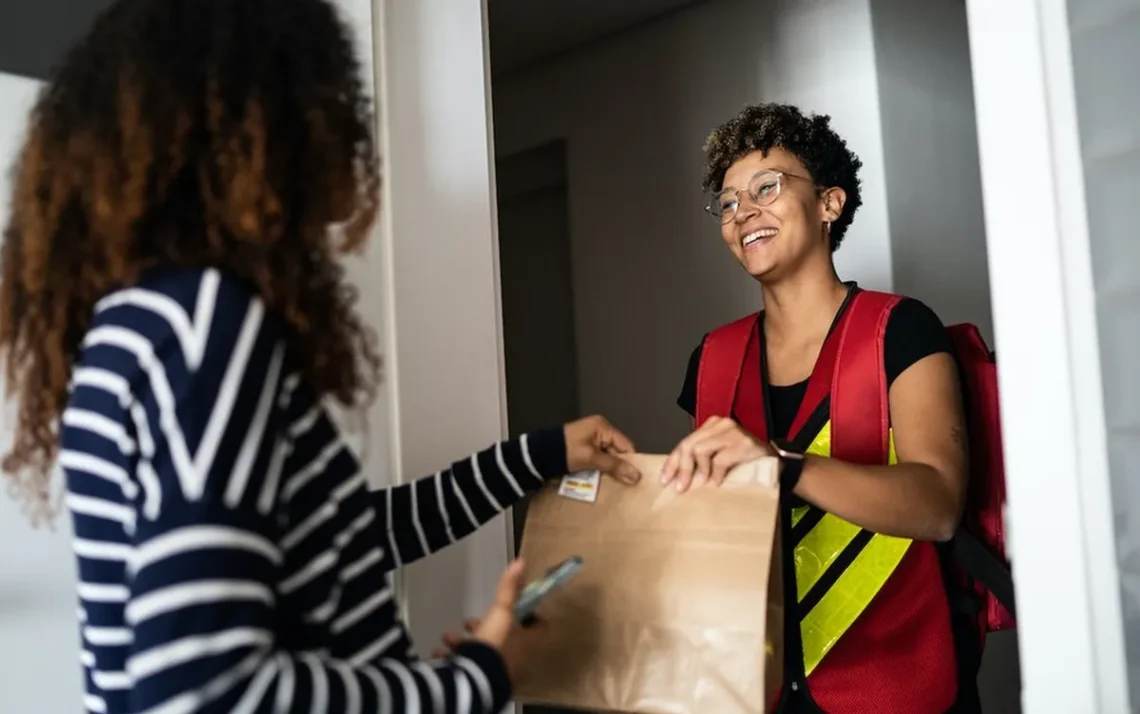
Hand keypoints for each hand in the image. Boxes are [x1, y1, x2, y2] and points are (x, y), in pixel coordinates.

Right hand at [440, 559, 544, 683]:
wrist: (476, 680)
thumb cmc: (494, 644)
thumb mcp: (502, 610)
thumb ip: (509, 588)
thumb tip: (521, 562)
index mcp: (527, 642)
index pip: (538, 627)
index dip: (528, 616)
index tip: (515, 607)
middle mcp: (516, 658)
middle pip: (506, 639)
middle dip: (486, 627)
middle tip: (472, 621)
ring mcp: (499, 671)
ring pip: (484, 652)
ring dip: (466, 642)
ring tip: (449, 636)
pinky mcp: (482, 681)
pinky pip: (468, 667)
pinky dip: (455, 658)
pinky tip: (441, 652)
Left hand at [563, 415, 640, 484]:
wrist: (539, 454)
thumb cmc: (566, 452)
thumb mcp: (591, 458)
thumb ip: (614, 466)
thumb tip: (636, 476)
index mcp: (603, 426)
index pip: (625, 445)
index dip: (630, 461)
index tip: (634, 479)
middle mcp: (599, 429)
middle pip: (617, 451)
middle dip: (618, 466)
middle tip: (623, 485)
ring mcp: (591, 438)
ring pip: (608, 456)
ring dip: (608, 469)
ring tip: (613, 485)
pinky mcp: (584, 447)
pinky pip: (599, 458)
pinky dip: (600, 467)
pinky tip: (601, 479)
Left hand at [660, 415, 771, 491]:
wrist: (777, 462)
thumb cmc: (745, 461)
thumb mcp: (720, 456)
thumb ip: (701, 460)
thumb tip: (677, 477)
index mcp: (712, 426)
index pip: (685, 442)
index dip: (673, 462)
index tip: (665, 479)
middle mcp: (721, 424)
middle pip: (689, 445)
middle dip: (681, 468)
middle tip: (680, 488)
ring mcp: (733, 431)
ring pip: (701, 450)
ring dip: (698, 471)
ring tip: (698, 486)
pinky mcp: (743, 443)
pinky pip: (720, 460)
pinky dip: (715, 474)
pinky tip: (715, 484)